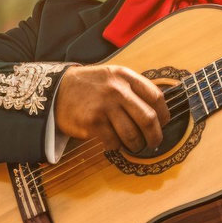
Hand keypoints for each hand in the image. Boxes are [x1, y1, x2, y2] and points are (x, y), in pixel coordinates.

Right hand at [56, 65, 170, 153]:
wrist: (57, 89)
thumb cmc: (91, 86)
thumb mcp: (113, 76)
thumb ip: (134, 88)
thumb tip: (159, 111)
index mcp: (125, 76)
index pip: (156, 97)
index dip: (164, 114)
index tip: (163, 123)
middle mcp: (116, 90)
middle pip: (148, 119)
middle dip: (155, 136)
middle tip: (155, 142)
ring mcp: (104, 107)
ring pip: (132, 135)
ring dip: (136, 145)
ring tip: (135, 146)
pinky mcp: (92, 122)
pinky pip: (113, 142)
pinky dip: (116, 146)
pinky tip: (113, 142)